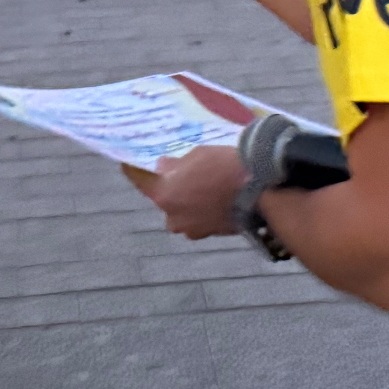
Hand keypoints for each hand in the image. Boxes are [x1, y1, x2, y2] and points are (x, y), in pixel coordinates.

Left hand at [124, 144, 246, 239]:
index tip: (127, 162)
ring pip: (184, 210)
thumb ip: (175, 164)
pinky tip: (216, 192)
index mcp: (165, 196)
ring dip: (189, 197)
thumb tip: (165, 168)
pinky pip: (200, 217)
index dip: (134, 169)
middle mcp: (174, 218)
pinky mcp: (212, 234)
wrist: (260, 189)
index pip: (141, 181)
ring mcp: (194, 229)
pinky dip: (204, 206)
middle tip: (180, 170)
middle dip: (170, 186)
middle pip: (165, 198)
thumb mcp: (196, 155)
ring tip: (204, 180)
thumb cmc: (224, 166)